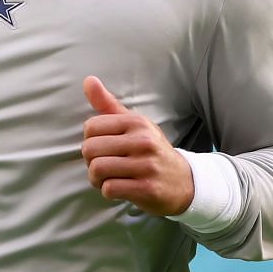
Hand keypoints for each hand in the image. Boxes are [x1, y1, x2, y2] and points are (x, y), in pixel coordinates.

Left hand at [81, 76, 193, 217]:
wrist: (184, 182)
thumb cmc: (151, 151)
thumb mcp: (134, 125)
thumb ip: (108, 104)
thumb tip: (88, 79)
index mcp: (137, 122)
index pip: (91, 127)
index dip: (90, 141)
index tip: (103, 149)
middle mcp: (143, 141)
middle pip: (90, 149)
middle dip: (90, 162)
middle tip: (103, 167)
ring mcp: (146, 165)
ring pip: (97, 169)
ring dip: (96, 178)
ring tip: (107, 179)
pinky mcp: (147, 188)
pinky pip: (109, 188)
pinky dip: (107, 191)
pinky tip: (118, 189)